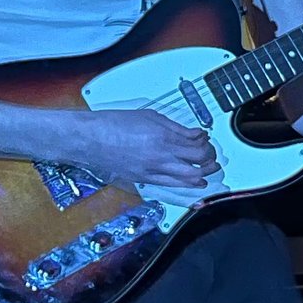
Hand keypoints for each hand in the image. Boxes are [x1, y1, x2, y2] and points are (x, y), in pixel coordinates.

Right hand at [68, 106, 219, 194]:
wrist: (90, 138)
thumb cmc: (113, 124)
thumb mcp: (150, 116)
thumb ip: (176, 127)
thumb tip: (195, 133)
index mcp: (163, 138)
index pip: (198, 147)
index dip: (207, 144)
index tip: (206, 139)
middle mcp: (160, 157)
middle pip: (198, 165)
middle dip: (210, 161)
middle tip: (212, 156)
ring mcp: (152, 171)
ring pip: (187, 179)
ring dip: (202, 175)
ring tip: (208, 170)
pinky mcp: (143, 179)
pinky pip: (170, 185)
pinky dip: (186, 184)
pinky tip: (194, 182)